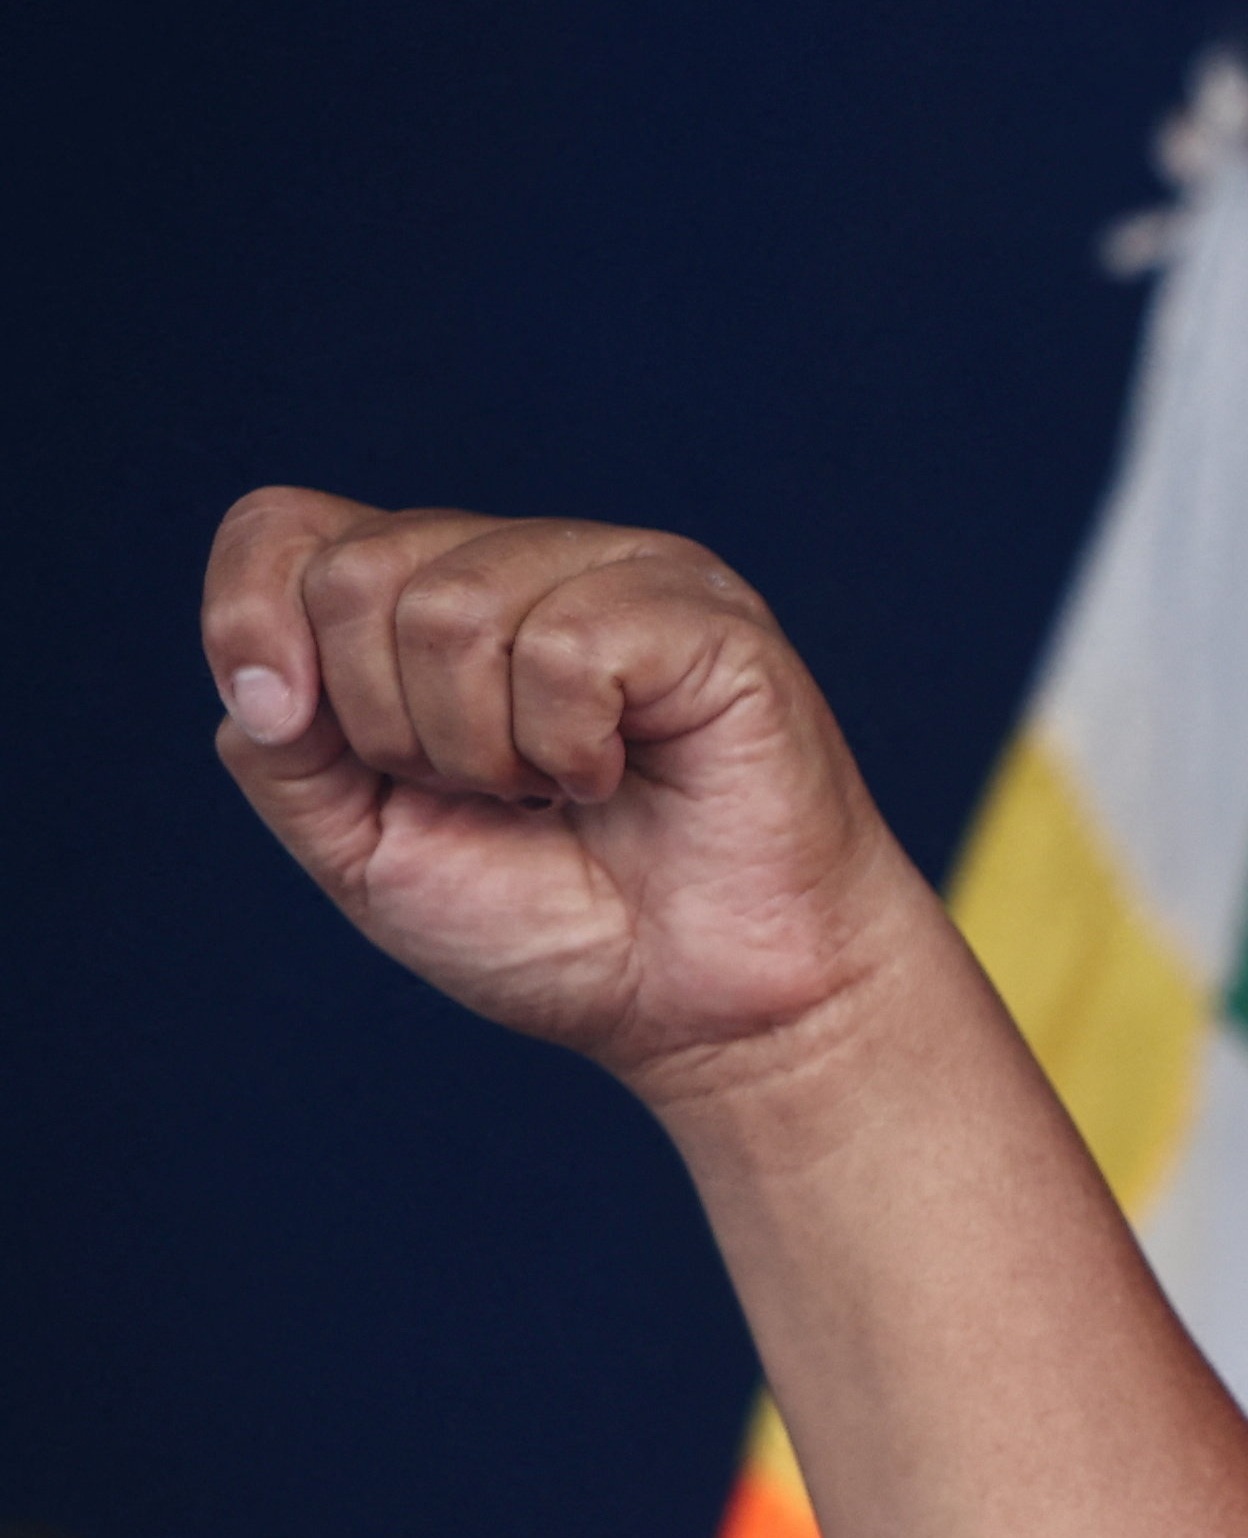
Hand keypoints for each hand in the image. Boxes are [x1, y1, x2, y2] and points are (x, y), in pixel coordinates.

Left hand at [203, 494, 945, 1101]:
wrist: (709, 1011)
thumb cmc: (564, 930)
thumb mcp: (367, 850)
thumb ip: (283, 754)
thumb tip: (267, 677)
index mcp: (440, 598)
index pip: (286, 526)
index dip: (248, 616)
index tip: (296, 731)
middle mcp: (530, 563)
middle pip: (355, 570)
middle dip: (386, 725)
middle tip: (489, 794)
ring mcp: (626, 577)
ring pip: (451, 607)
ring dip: (482, 750)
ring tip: (558, 793)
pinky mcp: (708, 620)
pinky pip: (565, 646)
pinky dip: (568, 747)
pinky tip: (619, 776)